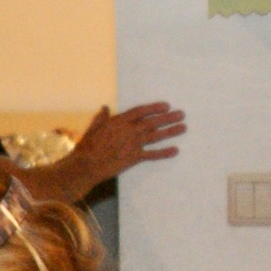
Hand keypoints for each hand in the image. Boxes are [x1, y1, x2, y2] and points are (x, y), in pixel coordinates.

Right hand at [23, 100, 184, 205]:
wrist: (87, 164)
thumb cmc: (87, 146)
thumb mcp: (93, 128)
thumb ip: (101, 117)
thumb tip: (106, 108)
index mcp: (120, 121)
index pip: (141, 111)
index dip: (154, 108)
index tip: (166, 106)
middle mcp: (130, 131)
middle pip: (153, 122)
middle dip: (168, 118)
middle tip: (181, 114)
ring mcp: (133, 144)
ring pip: (156, 136)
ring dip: (171, 131)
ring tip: (183, 127)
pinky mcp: (134, 157)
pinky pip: (152, 154)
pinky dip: (165, 153)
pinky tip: (175, 150)